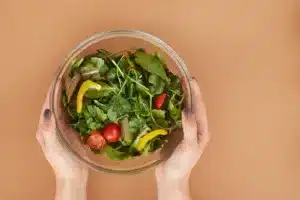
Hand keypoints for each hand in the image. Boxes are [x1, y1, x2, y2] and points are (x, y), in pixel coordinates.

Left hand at [36, 85, 87, 199]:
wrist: (73, 174)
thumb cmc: (61, 161)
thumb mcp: (52, 145)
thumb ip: (48, 128)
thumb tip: (47, 109)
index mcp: (46, 124)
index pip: (48, 102)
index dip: (53, 88)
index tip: (60, 75)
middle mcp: (54, 122)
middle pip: (57, 101)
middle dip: (63, 88)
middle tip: (72, 74)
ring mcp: (64, 125)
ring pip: (67, 105)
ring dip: (72, 93)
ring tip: (79, 81)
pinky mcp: (75, 128)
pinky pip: (76, 113)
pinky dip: (80, 104)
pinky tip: (87, 97)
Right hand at [155, 78, 209, 199]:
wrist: (171, 177)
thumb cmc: (182, 164)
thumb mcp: (188, 147)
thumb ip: (189, 129)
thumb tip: (187, 110)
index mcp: (201, 130)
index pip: (199, 107)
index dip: (195, 93)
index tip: (191, 79)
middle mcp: (194, 127)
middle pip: (192, 105)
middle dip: (188, 91)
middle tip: (181, 76)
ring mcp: (183, 129)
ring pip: (182, 109)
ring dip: (179, 97)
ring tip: (173, 84)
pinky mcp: (173, 132)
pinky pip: (172, 115)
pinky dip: (169, 106)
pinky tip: (163, 101)